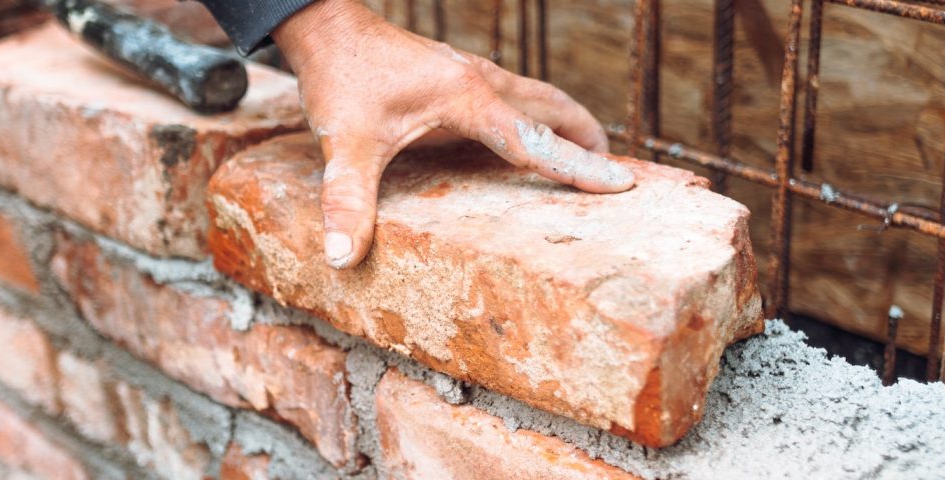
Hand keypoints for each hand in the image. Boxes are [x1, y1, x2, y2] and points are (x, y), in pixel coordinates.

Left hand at [272, 0, 634, 268]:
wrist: (326, 27)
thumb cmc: (341, 78)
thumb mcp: (342, 144)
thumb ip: (346, 199)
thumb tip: (342, 255)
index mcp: (467, 98)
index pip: (535, 138)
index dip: (576, 165)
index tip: (618, 183)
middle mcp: (479, 80)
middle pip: (552, 109)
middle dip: (586, 140)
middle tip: (615, 174)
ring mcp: (471, 72)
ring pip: (536, 97)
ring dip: (566, 122)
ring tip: (587, 153)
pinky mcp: (457, 73)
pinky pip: (514, 96)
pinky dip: (536, 115)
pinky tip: (526, 134)